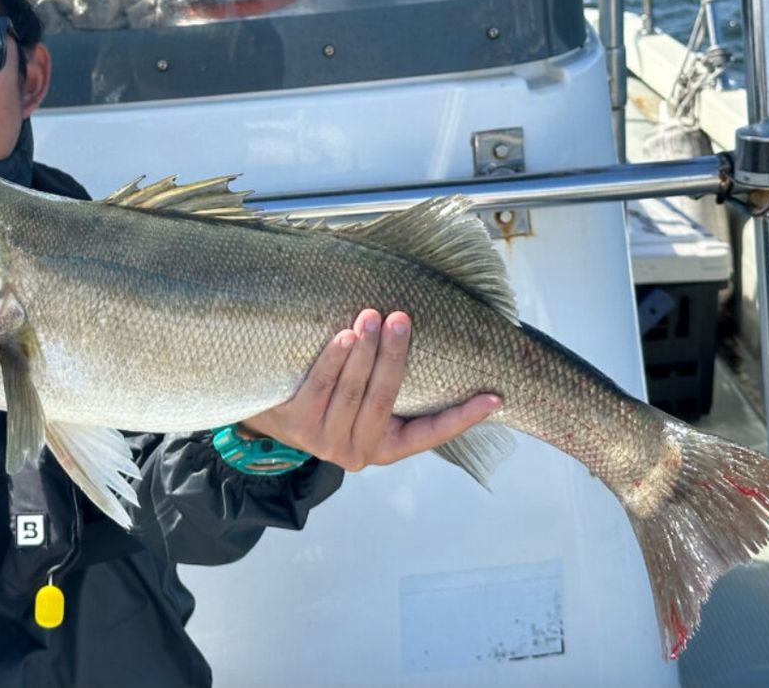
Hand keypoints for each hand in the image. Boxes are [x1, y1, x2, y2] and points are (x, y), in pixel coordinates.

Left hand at [242, 310, 500, 470]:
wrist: (275, 417)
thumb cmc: (334, 400)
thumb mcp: (367, 403)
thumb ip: (396, 388)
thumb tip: (442, 348)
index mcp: (387, 447)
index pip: (431, 434)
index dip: (463, 417)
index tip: (493, 397)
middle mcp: (358, 451)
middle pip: (384, 400)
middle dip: (395, 357)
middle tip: (403, 319)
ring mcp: (325, 441)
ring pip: (352, 392)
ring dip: (366, 352)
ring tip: (375, 317)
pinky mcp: (295, 425)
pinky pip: (319, 387)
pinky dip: (333, 359)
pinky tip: (344, 335)